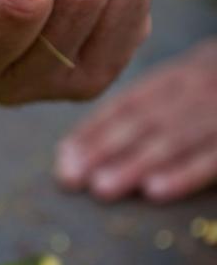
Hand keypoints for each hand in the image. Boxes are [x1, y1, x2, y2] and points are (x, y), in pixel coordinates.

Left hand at [56, 40, 216, 202]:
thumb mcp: (196, 80)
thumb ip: (159, 102)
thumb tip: (99, 141)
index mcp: (184, 73)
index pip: (129, 102)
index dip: (94, 130)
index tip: (64, 157)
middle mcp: (201, 84)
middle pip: (144, 120)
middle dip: (103, 150)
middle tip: (69, 178)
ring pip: (176, 137)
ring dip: (135, 164)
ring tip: (102, 188)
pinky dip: (187, 171)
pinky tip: (156, 190)